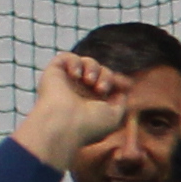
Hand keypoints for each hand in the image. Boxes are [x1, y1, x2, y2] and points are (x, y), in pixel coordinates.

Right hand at [16, 50, 127, 173]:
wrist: (63, 125)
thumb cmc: (89, 124)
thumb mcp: (114, 117)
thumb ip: (120, 102)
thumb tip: (121, 90)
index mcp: (92, 103)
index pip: (107, 83)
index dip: (117, 80)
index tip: (127, 84)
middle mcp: (78, 92)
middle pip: (100, 71)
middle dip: (106, 76)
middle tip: (101, 89)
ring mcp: (66, 83)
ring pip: (86, 62)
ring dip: (93, 68)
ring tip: (90, 81)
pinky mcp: (53, 74)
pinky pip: (66, 57)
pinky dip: (75, 62)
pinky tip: (76, 75)